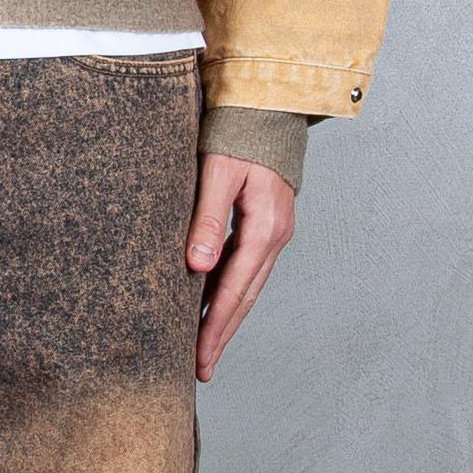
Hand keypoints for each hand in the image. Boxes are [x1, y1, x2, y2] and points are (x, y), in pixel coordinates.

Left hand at [186, 152, 294, 380]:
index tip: (198, 358)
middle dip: (223, 332)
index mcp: (266, 227)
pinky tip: (214, 300)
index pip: (235, 288)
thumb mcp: (218, 171)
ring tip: (205, 346)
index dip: (215, 325)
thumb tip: (196, 268)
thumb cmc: (239, 130)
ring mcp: (275, 230)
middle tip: (201, 369)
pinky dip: (232, 288)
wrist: (267, 103)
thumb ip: (208, 218)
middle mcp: (276, 235)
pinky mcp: (268, 221)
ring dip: (228, 315)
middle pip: (246, 295)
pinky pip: (248, 265)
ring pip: (249, 283)